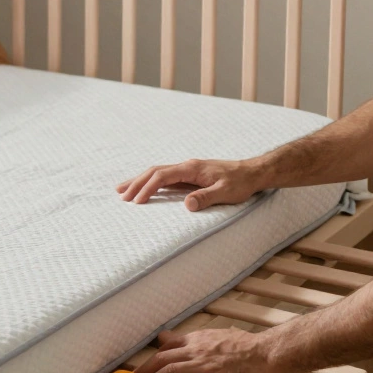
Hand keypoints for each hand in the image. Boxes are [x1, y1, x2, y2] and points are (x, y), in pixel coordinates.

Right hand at [116, 158, 261, 210]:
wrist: (252, 172)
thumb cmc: (240, 183)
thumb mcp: (226, 192)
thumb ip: (206, 197)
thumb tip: (186, 205)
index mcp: (192, 169)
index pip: (162, 176)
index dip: (147, 188)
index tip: (136, 201)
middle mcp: (187, 166)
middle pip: (154, 171)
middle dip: (136, 182)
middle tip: (120, 195)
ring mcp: (187, 170)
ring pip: (158, 173)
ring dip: (140, 181)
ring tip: (123, 190)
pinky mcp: (190, 176)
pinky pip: (165, 178)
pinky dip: (151, 183)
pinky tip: (145, 190)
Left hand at [134, 329, 281, 372]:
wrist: (266, 352)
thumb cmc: (245, 346)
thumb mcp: (216, 335)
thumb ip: (193, 339)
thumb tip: (169, 337)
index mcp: (197, 339)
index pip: (166, 348)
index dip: (149, 359)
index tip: (139, 369)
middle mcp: (197, 350)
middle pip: (162, 360)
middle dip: (143, 372)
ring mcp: (204, 365)